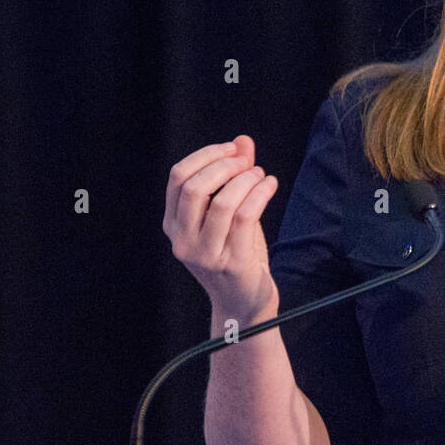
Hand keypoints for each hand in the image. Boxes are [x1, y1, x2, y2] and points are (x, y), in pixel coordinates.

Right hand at [163, 135, 281, 321]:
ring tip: (261, 176)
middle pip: (194, 187)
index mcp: (173, 224)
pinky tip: (270, 185)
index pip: (178, 177)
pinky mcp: (232, 263)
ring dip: (247, 180)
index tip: (232, 150)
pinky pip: (246, 217)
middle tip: (247, 163)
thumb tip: (243, 141)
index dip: (206, 155)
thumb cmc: (235, 253)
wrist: (243, 304)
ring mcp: (205, 254)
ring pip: (223, 202)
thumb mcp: (230, 213)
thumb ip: (234, 177)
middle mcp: (182, 240)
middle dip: (225, 166)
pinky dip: (261, 193)